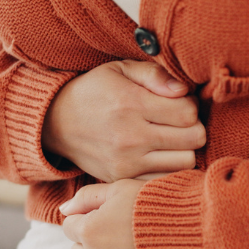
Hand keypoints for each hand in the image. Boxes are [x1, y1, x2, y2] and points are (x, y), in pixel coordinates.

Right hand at [42, 60, 205, 182]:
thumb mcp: (119, 69)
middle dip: (193, 127)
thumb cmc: (94, 91)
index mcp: (131, 104)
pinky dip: (168, 168)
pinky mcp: (122, 179)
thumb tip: (184, 90)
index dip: (191, 105)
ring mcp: (126, 162)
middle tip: (179, 122)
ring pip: (185, 163)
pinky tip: (160, 155)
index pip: (189, 112)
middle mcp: (130, 136)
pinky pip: (164, 179)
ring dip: (184, 150)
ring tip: (171, 139)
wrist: (55, 123)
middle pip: (193, 139)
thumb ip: (154, 74)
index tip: (179, 102)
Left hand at [60, 179, 159, 248]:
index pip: (70, 227)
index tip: (109, 216)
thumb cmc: (163, 206)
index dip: (89, 218)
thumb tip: (64, 208)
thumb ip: (89, 196)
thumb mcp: (124, 188)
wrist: (202, 236)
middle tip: (121, 233)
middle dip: (92, 242)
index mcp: (90, 232)